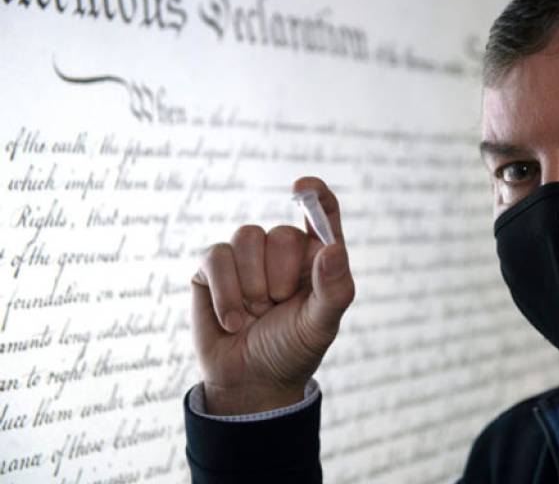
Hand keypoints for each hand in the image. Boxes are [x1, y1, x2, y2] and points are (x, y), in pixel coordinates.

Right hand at [191, 177, 355, 414]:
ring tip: (254, 314)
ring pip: (247, 236)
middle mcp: (283, 251)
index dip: (316, 194)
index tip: (302, 187)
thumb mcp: (320, 325)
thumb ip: (334, 288)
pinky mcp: (212, 267)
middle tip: (277, 306)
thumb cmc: (292, 350)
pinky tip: (232, 320)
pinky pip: (216, 256)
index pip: (323, 213)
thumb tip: (334, 248)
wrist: (249, 382)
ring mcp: (247, 257)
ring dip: (251, 285)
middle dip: (279, 276)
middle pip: (282, 232)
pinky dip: (225, 292)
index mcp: (317, 258)